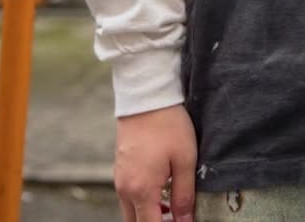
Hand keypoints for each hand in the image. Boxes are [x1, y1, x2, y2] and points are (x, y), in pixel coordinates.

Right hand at [114, 103, 197, 221]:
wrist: (146, 96)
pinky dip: (142, 201)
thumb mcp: (185, 159)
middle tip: (176, 217)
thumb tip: (184, 221)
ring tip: (171, 205)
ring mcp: (120, 178)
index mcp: (141, 190)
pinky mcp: (120, 168)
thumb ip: (184, 195)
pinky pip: (128, 195)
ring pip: (131, 211)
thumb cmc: (168, 125)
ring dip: (149, 215)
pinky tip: (160, 190)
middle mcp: (125, 189)